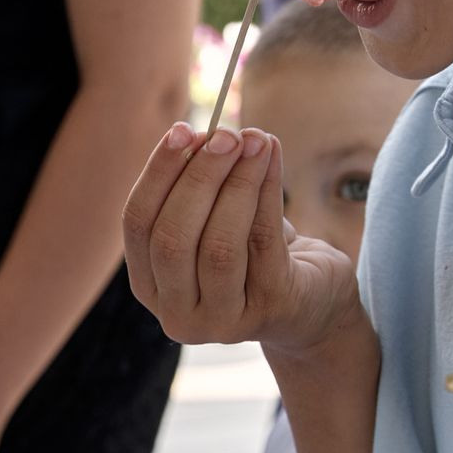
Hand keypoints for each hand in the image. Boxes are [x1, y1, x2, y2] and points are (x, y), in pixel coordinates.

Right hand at [123, 125, 361, 358]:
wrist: (314, 302)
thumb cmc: (256, 255)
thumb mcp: (217, 222)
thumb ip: (201, 189)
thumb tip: (206, 135)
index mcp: (151, 286)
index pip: (138, 225)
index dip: (157, 174)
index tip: (183, 130)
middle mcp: (177, 314)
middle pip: (171, 238)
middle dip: (198, 177)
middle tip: (225, 135)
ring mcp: (222, 321)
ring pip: (218, 244)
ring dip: (237, 182)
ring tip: (256, 140)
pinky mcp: (268, 311)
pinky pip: (262, 242)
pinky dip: (267, 191)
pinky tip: (272, 158)